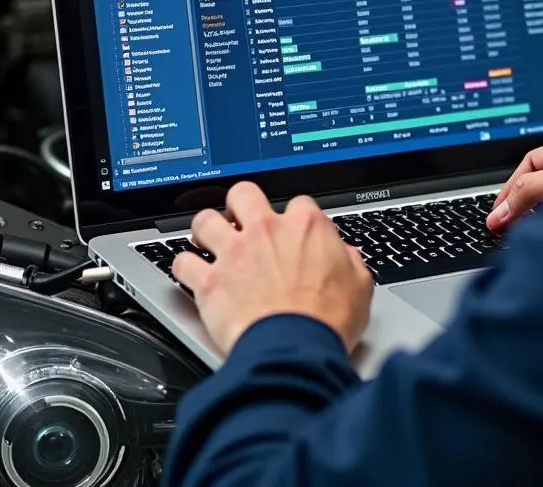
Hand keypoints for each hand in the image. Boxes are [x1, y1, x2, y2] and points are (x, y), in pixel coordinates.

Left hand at [172, 182, 373, 356]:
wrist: (295, 350)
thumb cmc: (327, 321)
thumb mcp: (360, 286)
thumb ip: (351, 263)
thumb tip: (347, 258)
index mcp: (306, 226)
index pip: (298, 202)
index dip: (295, 217)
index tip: (293, 231)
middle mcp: (267, 231)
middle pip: (243, 194)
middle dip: (240, 204)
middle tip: (241, 220)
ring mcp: (234, 254)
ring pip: (205, 220)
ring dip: (205, 229)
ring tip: (208, 240)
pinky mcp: (210, 282)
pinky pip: (182, 262)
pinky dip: (184, 267)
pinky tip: (190, 273)